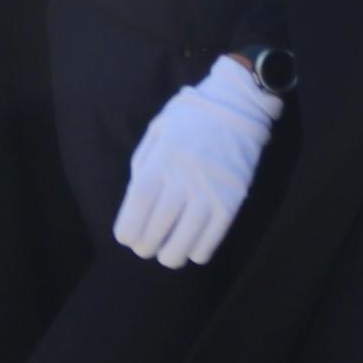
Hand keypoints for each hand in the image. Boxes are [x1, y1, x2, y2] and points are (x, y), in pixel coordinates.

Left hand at [111, 56, 284, 269]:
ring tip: (166, 255)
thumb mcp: (158, 130)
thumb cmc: (191, 117)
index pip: (140, 201)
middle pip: (158, 225)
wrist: (238, 106)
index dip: (129, 226)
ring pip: (185, 239)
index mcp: (163, 158)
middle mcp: (185, 177)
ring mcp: (211, 191)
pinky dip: (199, 251)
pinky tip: (192, 251)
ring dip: (171, 255)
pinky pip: (213, 238)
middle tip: (143, 249)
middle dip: (146, 245)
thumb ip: (143, 163)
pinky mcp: (232, 201)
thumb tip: (135, 201)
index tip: (124, 238)